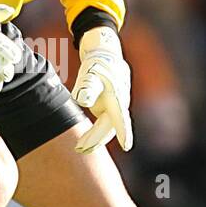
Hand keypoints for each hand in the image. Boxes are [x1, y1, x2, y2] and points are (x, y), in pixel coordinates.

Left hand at [72, 27, 132, 153]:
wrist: (104, 58)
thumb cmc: (96, 66)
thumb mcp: (90, 73)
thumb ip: (87, 86)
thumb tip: (82, 100)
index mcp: (117, 97)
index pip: (121, 117)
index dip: (124, 132)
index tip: (126, 146)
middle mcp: (119, 105)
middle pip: (109, 127)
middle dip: (96, 139)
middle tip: (79, 148)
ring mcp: (115, 109)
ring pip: (106, 129)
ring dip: (94, 139)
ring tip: (79, 148)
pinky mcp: (110, 111)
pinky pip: (103, 126)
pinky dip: (95, 134)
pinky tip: (85, 142)